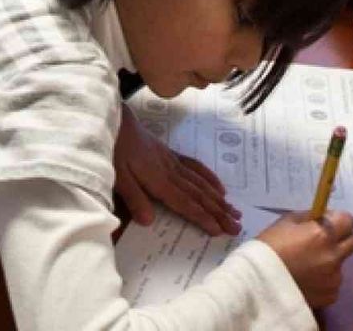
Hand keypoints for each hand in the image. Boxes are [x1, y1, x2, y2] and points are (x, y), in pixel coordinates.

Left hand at [113, 105, 239, 235]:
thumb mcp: (118, 178)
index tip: (219, 230)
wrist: (116, 122)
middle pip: (199, 195)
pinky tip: (220, 188)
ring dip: (219, 199)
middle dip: (219, 212)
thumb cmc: (115, 151)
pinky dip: (210, 178)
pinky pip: (196, 167)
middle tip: (236, 226)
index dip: (202, 217)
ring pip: (201, 183)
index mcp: (159, 180)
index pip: (185, 203)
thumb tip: (149, 222)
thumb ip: (134, 198)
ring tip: (235, 212)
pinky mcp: (172, 155)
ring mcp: (174, 162)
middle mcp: (172, 172)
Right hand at [257, 210, 352, 306]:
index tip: (327, 223)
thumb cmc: (268, 249)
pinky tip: (307, 281)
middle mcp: (334, 255)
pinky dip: (324, 280)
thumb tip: (323, 217)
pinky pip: (333, 283)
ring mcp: (334, 278)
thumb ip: (309, 218)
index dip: (338, 220)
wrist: (256, 285)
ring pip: (342, 263)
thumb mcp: (285, 223)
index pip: (348, 220)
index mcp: (323, 234)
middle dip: (341, 238)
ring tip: (308, 266)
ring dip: (330, 261)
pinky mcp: (331, 295)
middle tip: (322, 242)